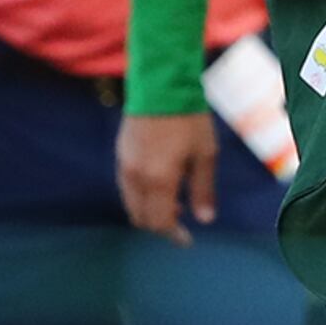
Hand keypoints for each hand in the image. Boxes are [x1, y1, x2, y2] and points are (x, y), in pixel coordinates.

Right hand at [117, 111, 220, 242]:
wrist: (160, 84)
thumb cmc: (188, 119)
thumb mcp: (205, 155)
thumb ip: (203, 190)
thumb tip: (204, 220)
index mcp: (159, 180)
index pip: (159, 222)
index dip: (173, 235)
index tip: (186, 240)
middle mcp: (136, 178)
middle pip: (141, 218)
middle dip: (160, 225)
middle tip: (180, 221)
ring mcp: (124, 166)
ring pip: (131, 204)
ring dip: (149, 211)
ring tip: (172, 201)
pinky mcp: (120, 155)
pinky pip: (127, 188)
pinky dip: (141, 196)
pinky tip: (158, 185)